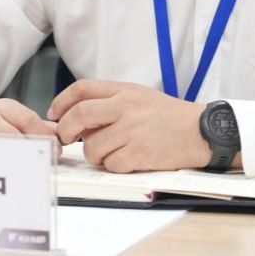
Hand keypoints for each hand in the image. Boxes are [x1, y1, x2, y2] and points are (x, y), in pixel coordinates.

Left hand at [49, 80, 212, 172]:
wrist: (200, 131)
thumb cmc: (168, 115)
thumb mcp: (139, 96)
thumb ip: (111, 102)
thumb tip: (78, 118)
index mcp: (124, 90)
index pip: (82, 89)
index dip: (62, 101)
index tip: (53, 113)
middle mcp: (126, 107)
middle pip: (79, 115)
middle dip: (65, 130)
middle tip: (65, 138)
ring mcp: (132, 130)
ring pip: (92, 146)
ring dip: (95, 153)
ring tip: (110, 151)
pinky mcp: (140, 153)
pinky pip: (111, 164)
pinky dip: (113, 166)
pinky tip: (126, 160)